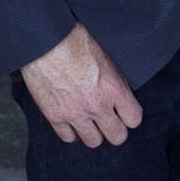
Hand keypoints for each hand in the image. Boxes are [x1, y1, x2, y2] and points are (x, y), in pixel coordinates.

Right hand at [20, 23, 142, 146]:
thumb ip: (116, 77)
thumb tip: (122, 88)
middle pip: (117, 136)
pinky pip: (69, 138)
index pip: (134, 119)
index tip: (125, 110)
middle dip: (116, 128)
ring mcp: (75, 113)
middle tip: (110, 118)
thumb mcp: (106, 53)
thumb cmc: (75, 38)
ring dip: (95, 132)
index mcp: (114, 88)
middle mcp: (97, 105)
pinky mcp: (54, 116)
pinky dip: (72, 131)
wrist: (45, 39)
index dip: (131, 114)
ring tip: (91, 119)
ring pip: (94, 142)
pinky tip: (73, 119)